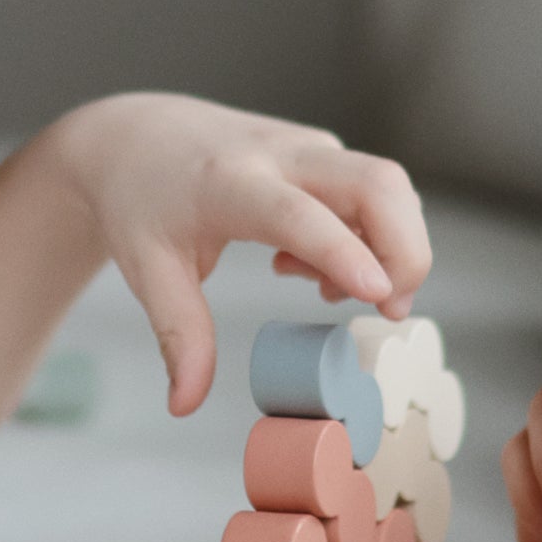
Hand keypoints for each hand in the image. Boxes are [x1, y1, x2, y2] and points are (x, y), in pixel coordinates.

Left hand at [42, 92, 432, 414]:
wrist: (136, 136)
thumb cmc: (141, 202)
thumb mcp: (148, 270)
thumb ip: (179, 336)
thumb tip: (184, 404)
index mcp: (229, 183)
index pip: (298, 214)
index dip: (342, 251)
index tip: (377, 293)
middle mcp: (280, 155)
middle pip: (377, 183)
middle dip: (406, 250)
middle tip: (389, 310)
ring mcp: (309, 148)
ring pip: (388, 186)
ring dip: (389, 248)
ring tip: (322, 291)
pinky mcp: (324, 153)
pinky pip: (373, 194)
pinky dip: (369, 240)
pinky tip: (312, 268)